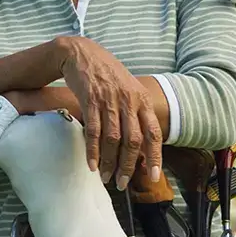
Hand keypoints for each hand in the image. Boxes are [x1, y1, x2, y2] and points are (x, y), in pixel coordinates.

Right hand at [57, 37, 161, 189]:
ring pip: (113, 138)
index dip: (154, 157)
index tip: (152, 177)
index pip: (153, 133)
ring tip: (106, 177)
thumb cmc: (106, 74)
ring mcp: (110, 100)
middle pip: (133, 140)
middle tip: (122, 183)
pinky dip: (93, 150)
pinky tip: (92, 163)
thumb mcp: (128, 88)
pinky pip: (94, 130)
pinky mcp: (90, 99)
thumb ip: (135, 112)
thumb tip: (139, 143)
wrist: (81, 53)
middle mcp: (129, 101)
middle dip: (128, 165)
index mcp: (142, 100)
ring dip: (110, 162)